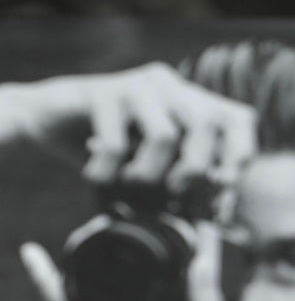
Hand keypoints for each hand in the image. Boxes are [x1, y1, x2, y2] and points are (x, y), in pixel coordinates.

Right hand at [8, 62, 255, 196]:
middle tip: (174, 191)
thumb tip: (222, 215)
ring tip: (129, 184)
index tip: (226, 184)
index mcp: (193, 101)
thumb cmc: (112, 151)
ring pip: (164, 135)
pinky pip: (117, 143)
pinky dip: (108, 173)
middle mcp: (171, 87)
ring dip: (147, 175)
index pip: (240, 119)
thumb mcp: (156, 167)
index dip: (241, 152)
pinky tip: (97, 177)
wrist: (48, 120)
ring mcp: (137, 84)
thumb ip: (187, 183)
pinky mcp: (101, 91)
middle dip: (195, 169)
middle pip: (208, 124)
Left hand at [20, 222, 237, 300]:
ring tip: (62, 257)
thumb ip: (206, 298)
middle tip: (86, 233)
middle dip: (65, 261)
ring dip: (62, 286)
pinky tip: (88, 300)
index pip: (83, 283)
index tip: (97, 225)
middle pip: (61, 296)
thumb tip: (204, 248)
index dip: (82, 250)